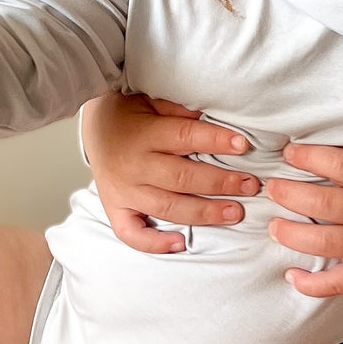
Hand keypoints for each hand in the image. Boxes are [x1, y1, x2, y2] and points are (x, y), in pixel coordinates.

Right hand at [80, 90, 258, 254]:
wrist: (92, 127)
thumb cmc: (130, 113)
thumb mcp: (152, 100)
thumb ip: (179, 109)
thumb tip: (211, 115)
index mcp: (144, 134)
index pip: (185, 137)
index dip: (215, 140)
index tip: (243, 145)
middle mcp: (133, 166)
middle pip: (181, 178)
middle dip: (220, 183)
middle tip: (251, 185)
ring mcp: (123, 191)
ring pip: (166, 208)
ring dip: (204, 213)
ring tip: (234, 212)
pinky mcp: (115, 209)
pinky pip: (131, 233)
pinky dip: (154, 243)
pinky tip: (180, 244)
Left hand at [265, 142, 342, 298]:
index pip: (340, 165)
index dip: (310, 157)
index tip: (289, 153)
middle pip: (324, 203)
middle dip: (290, 194)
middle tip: (270, 187)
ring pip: (325, 243)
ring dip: (293, 235)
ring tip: (273, 227)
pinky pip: (341, 284)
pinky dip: (314, 285)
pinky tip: (292, 277)